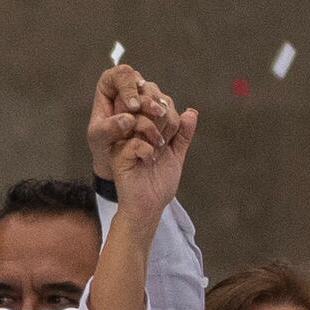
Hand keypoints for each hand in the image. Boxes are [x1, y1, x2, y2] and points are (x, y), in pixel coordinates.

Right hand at [92, 64, 197, 205]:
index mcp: (144, 127)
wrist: (148, 206)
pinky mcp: (118, 154)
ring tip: (158, 152)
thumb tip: (191, 112)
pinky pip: (136, 141)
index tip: (171, 136)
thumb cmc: (159, 182)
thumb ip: (183, 134)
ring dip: (157, 135)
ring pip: (142, 119)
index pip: (160, 103)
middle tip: (163, 144)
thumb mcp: (176, 154)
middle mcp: (132, 130)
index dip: (172, 115)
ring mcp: (123, 141)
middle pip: (151, 107)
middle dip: (167, 124)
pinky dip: (148, 151)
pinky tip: (148, 161)